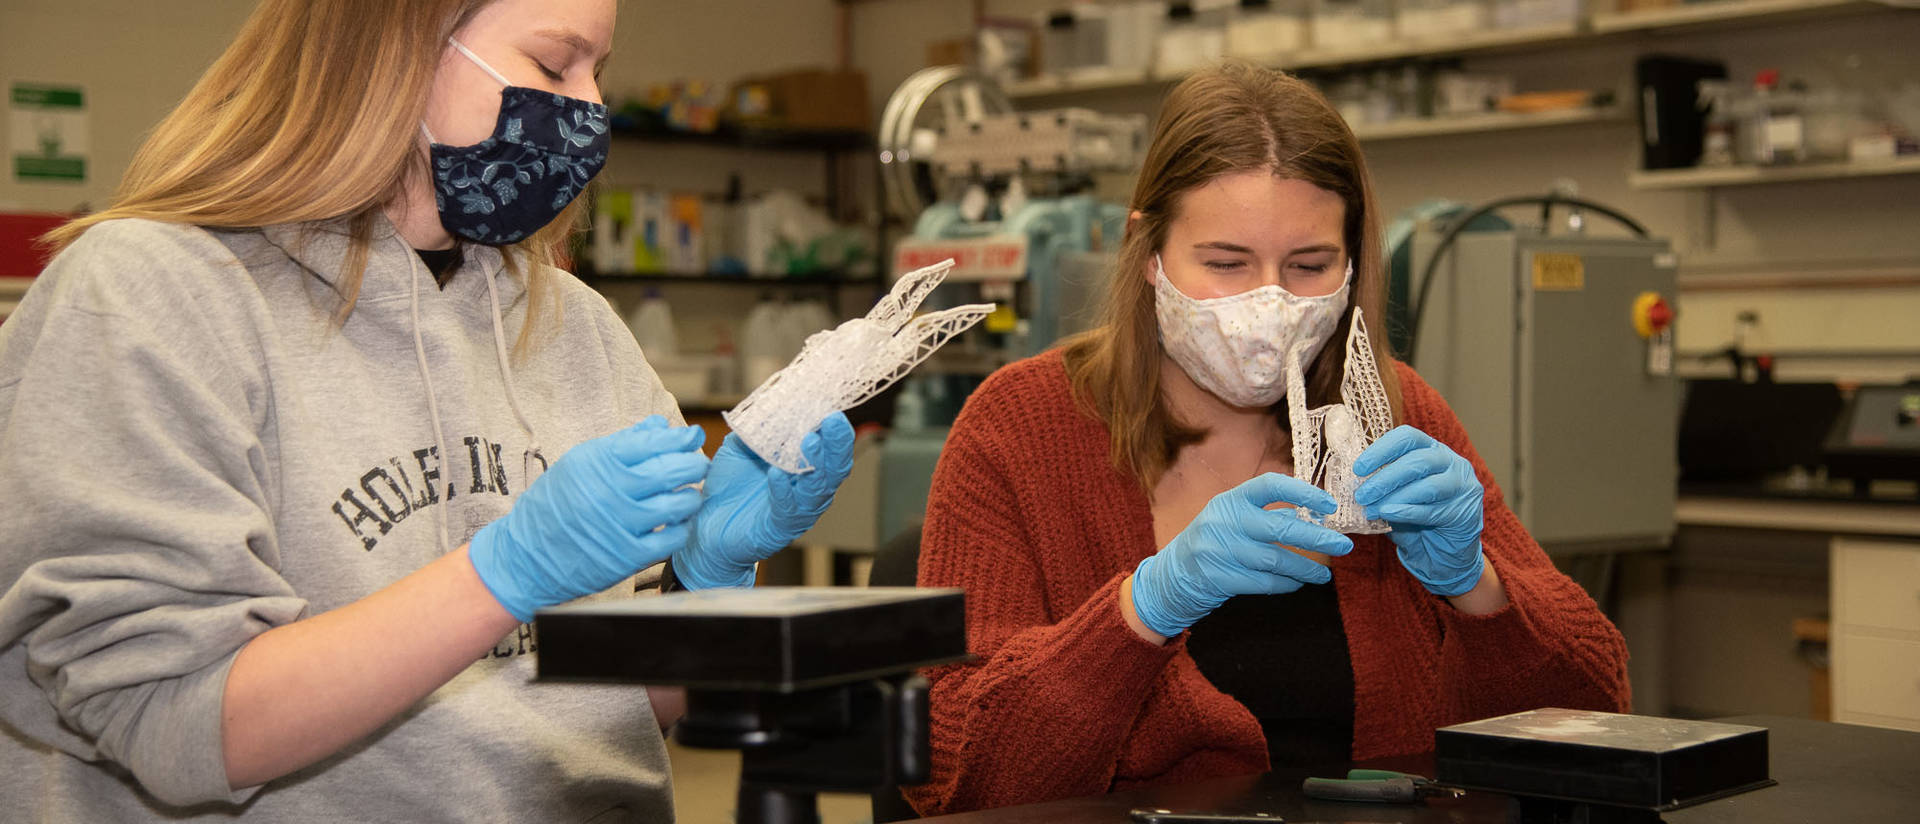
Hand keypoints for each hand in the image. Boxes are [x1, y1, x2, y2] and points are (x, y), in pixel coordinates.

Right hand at [469, 415, 708, 621]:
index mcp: (598, 461)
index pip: (654, 441)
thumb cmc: (555, 506)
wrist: (526, 557)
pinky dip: (682, 527)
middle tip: (697, 466)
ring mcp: (622, 524)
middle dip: (695, 464)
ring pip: (680, 503)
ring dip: (692, 496)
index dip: (681, 438)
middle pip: (673, 470)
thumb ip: (623, 444)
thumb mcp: (580, 464)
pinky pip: (674, 537)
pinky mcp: (629, 555)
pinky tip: (676, 522)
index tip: (691, 437)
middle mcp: (612, 490)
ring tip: (688, 494)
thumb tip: (659, 425)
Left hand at [673, 412, 855, 589]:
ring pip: (818, 488)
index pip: (828, 445)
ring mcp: (799, 510)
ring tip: (809, 441)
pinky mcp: (780, 527)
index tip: (829, 404)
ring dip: (815, 463)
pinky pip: (788, 509)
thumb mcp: (740, 449)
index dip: (832, 426)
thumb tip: (769, 403)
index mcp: (805, 467)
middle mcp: (809, 489)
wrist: (705, 525)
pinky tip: (776, 474)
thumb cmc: (729, 487)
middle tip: (834, 419)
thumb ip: (755, 428)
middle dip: (837, 442)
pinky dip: (783, 490)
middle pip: (835, 466)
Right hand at [1130, 474, 1355, 638]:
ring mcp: (1220, 550)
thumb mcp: (1231, 518)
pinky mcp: (1220, 578)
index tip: (1329, 504)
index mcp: (1230, 500)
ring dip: (1305, 568)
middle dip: (1317, 537)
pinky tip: (1298, 583)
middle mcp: (1224, 521)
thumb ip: (1265, 514)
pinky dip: (1286, 583)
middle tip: (1344, 546)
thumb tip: (1309, 513)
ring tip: (1324, 574)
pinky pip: (1263, 582)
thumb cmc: (1212, 542)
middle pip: (1280, 527)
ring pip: (1275, 560)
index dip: (1302, 492)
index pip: (1270, 486)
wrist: (1171, 576)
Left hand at [1353, 425, 1485, 596]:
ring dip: (1395, 497)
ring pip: (1428, 486)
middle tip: (1362, 495)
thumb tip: (1352, 483)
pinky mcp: (1465, 513)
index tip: (1358, 469)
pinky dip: (1407, 512)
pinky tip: (1388, 516)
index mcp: (1431, 450)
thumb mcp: (1395, 497)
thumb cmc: (1415, 520)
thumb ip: (1380, 487)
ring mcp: (1463, 486)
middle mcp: (1451, 462)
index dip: (1381, 450)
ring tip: (1371, 510)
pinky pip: (1433, 511)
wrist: (1444, 555)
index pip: (1407, 437)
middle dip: (1385, 478)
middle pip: (1417, 461)